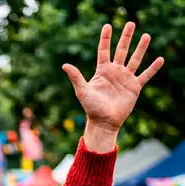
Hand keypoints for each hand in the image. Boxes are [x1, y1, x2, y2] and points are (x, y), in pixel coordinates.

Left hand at [63, 23, 163, 147]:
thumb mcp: (82, 91)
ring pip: (135, 59)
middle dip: (126, 37)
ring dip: (141, 48)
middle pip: (121, 50)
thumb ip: (76, 77)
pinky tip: (160, 59)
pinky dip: (153, 68)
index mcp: (102, 71)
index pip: (104, 51)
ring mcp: (125, 79)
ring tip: (146, 35)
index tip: (108, 26)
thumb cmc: (91, 108)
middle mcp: (114, 72)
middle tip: (130, 23)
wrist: (103, 122)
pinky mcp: (134, 87)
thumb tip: (65, 65)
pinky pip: (145, 75)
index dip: (106, 38)